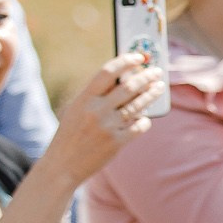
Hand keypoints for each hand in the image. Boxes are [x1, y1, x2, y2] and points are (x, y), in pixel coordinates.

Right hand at [42, 52, 163, 185]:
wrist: (63, 165)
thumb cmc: (72, 134)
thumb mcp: (78, 109)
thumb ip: (97, 96)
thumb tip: (127, 79)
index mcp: (84, 98)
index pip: (107, 71)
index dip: (125, 61)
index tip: (139, 57)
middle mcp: (95, 110)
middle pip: (128, 86)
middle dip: (146, 76)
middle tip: (157, 72)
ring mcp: (107, 127)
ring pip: (138, 105)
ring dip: (152, 94)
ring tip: (159, 88)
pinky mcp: (116, 142)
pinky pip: (139, 126)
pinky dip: (145, 120)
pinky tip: (146, 117)